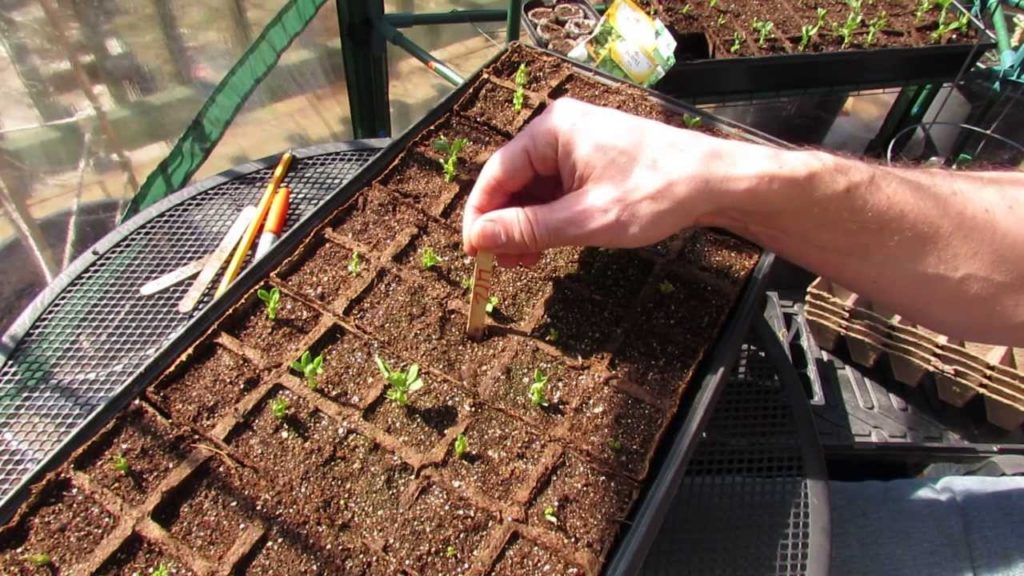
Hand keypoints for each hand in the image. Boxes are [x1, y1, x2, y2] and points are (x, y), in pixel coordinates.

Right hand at [461, 98, 773, 266]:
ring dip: (527, 225)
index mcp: (552, 130)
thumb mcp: (584, 220)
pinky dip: (550, 218)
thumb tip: (479, 238)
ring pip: (535, 189)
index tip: (472, 251)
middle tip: (500, 264)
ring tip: (524, 262)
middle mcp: (561, 130)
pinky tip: (547, 245)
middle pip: (513, 180)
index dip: (481, 215)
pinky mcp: (595, 161)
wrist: (716, 182)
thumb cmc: (656, 192)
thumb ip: (527, 229)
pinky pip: (558, 190)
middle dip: (505, 223)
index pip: (497, 173)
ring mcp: (579, 144)